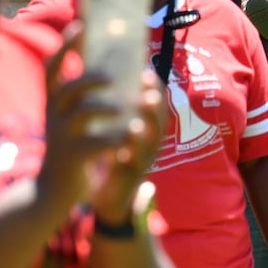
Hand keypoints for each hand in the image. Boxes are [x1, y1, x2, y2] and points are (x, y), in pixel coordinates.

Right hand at [38, 21, 167, 214]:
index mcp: (53, 103)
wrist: (53, 192)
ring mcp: (61, 138)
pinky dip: (114, 139)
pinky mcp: (72, 158)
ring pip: (81, 114)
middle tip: (112, 76)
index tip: (80, 25)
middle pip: (67, 88)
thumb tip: (110, 66)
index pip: (53, 68)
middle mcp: (53, 116)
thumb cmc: (70, 149)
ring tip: (124, 109)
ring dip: (105, 107)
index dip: (65, 46)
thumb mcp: (70, 120)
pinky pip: (94, 144)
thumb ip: (82, 97)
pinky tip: (129, 136)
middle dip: (89, 77)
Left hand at [86, 82, 167, 227]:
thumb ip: (117, 109)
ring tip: (143, 110)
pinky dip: (131, 153)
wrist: (107, 197)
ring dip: (148, 125)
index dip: (155, 89)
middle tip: (149, 85)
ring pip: (151, 142)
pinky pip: (134, 165)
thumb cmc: (112, 158)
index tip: (147, 70)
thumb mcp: (117, 130)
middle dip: (156, 102)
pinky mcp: (130, 178)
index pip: (156, 106)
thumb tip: (108, 74)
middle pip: (159, 121)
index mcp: (146, 130)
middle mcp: (149, 144)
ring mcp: (142, 162)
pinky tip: (124, 144)